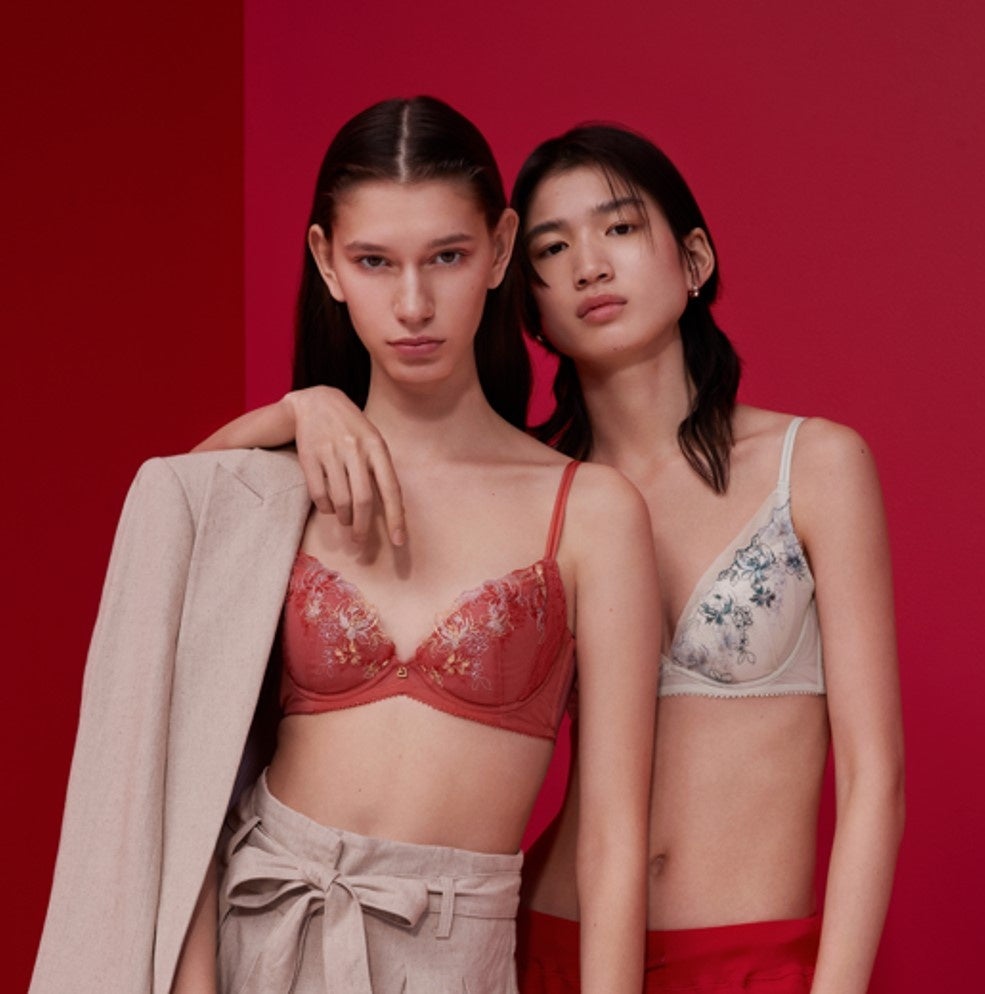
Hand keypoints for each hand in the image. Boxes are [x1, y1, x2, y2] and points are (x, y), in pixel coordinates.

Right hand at [284, 387, 405, 544]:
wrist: (316, 401)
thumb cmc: (351, 428)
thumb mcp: (373, 440)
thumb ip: (380, 469)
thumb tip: (392, 510)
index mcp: (377, 446)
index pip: (391, 489)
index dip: (396, 518)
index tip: (399, 541)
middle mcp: (356, 449)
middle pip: (363, 500)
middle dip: (363, 527)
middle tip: (361, 541)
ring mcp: (331, 452)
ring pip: (340, 501)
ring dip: (344, 519)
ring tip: (346, 521)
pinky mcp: (309, 457)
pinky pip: (319, 495)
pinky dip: (326, 508)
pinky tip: (330, 508)